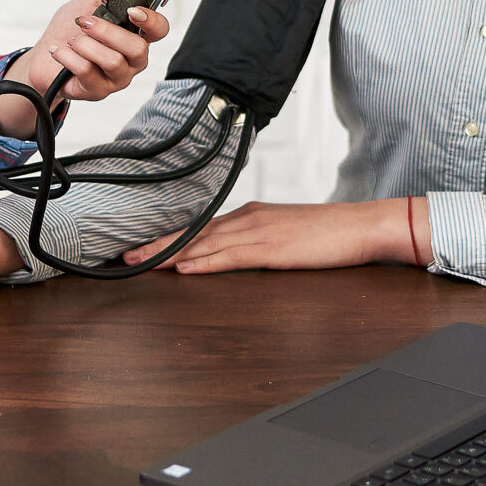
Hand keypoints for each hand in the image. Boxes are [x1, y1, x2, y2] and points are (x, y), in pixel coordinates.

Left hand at [18, 0, 171, 107]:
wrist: (44, 57)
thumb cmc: (68, 31)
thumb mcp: (87, 3)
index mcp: (135, 35)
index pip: (159, 30)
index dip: (151, 21)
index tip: (132, 12)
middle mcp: (132, 59)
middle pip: (138, 48)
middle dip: (107, 31)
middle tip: (85, 23)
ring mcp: (117, 78)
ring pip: (113, 61)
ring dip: (86, 45)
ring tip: (72, 40)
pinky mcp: (98, 91)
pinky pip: (88, 71)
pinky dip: (68, 56)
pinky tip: (61, 51)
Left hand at [120, 199, 422, 273]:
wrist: (361, 226)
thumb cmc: (328, 234)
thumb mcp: (285, 237)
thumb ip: (256, 244)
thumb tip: (231, 257)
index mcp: (250, 217)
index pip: (200, 229)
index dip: (168, 239)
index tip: (142, 247)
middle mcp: (248, 219)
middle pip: (193, 234)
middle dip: (157, 245)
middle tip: (125, 255)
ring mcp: (258, 232)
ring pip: (204, 243)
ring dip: (169, 253)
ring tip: (141, 262)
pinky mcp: (271, 249)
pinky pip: (230, 256)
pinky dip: (203, 262)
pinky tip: (184, 268)